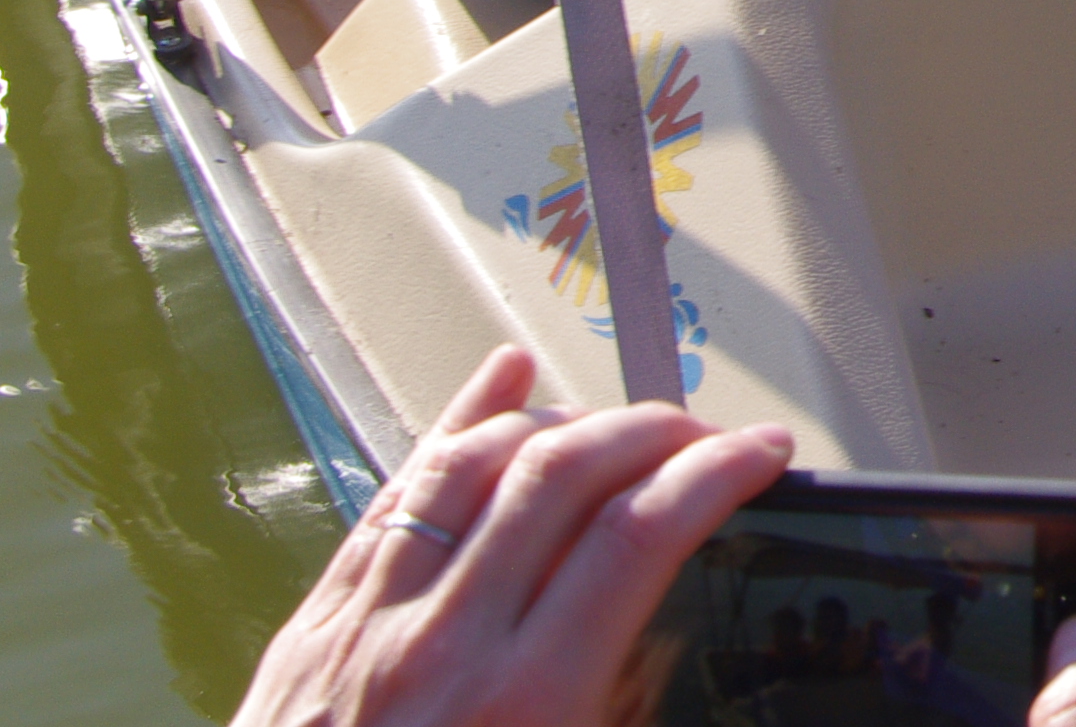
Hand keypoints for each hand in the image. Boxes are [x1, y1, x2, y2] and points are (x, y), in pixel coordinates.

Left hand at [232, 343, 792, 726]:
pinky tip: (500, 380)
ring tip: (618, 424)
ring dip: (561, 421)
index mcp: (524, 709)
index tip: (761, 459)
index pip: (637, 538)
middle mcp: (442, 649)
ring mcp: (367, 625)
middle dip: (652, 429)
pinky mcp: (313, 625)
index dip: (715, 475)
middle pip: (562, 473)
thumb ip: (619, 712)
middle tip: (705, 437)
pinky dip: (454, 426)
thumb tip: (670, 651)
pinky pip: (391, 496)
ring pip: (471, 463)